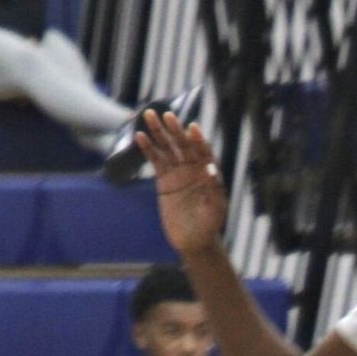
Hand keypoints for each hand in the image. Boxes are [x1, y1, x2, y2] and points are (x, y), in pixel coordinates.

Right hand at [138, 111, 228, 256]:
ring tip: (148, 115)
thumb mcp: (215, 209)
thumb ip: (213, 189)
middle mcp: (193, 168)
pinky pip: (155, 161)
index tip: (192, 128)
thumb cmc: (209, 225)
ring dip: (158, 132)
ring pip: (167, 148)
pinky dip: (148, 149)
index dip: (198, 140)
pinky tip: (140, 136)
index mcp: (208, 172)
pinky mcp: (164, 180)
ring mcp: (178, 172)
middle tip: (166, 115)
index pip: (203, 151)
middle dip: (175, 130)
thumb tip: (210, 168)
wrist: (193, 240)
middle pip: (183, 144)